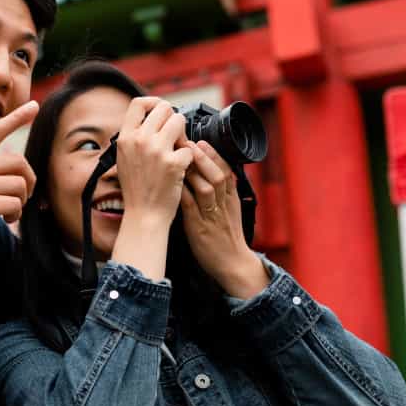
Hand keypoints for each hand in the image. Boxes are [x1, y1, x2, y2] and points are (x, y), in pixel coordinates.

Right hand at [0, 101, 38, 252]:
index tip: (34, 106)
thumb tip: (12, 166)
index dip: (16, 118)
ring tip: (9, 212)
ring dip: (21, 201)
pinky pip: (14, 204)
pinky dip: (15, 214)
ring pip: (19, 185)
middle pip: (18, 162)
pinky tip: (5, 220)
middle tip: (23, 196)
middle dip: (28, 180)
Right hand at [114, 98, 194, 227]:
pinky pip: (189, 147)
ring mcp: (157, 151)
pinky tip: (181, 168)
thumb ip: (134, 138)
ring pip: (180, 122)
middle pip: (164, 108)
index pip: (138, 103)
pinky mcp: (174, 163)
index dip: (153, 103)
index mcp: (125, 138)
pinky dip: (189, 158)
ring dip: (183, 134)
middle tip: (174, 135)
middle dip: (173, 119)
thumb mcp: (125, 159)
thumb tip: (150, 119)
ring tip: (178, 150)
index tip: (160, 111)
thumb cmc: (136, 190)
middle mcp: (140, 140)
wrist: (144, 215)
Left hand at [180, 140, 267, 298]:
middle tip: (189, 142)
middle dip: (204, 157)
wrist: (232, 264)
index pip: (227, 171)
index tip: (202, 141)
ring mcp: (213, 216)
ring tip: (181, 157)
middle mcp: (224, 205)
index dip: (215, 155)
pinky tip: (173, 183)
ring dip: (194, 171)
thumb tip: (205, 173)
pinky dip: (183, 193)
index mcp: (232, 199)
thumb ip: (219, 193)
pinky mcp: (200, 228)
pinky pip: (192, 207)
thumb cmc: (225, 237)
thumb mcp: (228, 211)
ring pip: (208, 188)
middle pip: (219, 175)